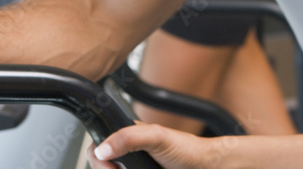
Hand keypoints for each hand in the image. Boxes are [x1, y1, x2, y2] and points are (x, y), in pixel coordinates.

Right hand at [87, 124, 228, 168]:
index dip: (99, 159)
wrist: (205, 167)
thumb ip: (129, 137)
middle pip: (103, 165)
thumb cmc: (186, 148)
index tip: (110, 167)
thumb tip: (103, 149)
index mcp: (127, 138)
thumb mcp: (157, 137)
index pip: (97, 148)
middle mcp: (128, 155)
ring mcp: (134, 168)